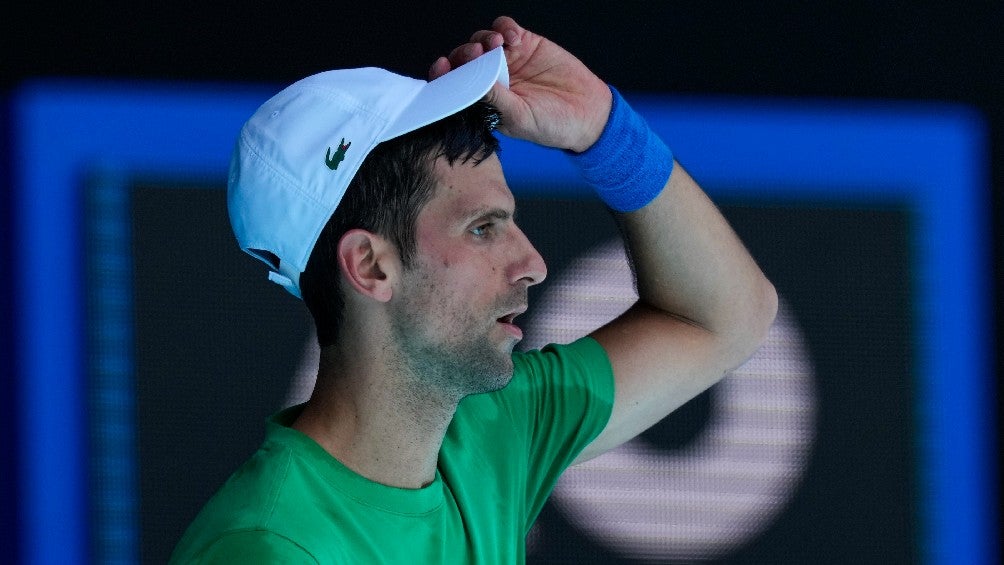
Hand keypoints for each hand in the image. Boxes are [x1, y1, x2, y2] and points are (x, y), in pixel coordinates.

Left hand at [429, 16, 611, 152]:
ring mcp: (508, 60)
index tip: (442, 67)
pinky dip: (504, 27)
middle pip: (464, 59)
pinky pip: (506, 28)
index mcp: (484, 101)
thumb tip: (469, 83)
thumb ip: (495, 99)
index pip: (455, 85)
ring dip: (483, 39)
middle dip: (464, 54)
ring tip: (496, 44)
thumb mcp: (519, 117)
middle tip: (475, 55)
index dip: (444, 75)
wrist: (587, 113)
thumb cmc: (551, 125)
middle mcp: (491, 79)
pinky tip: (513, 36)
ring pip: (482, 40)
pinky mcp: (526, 44)